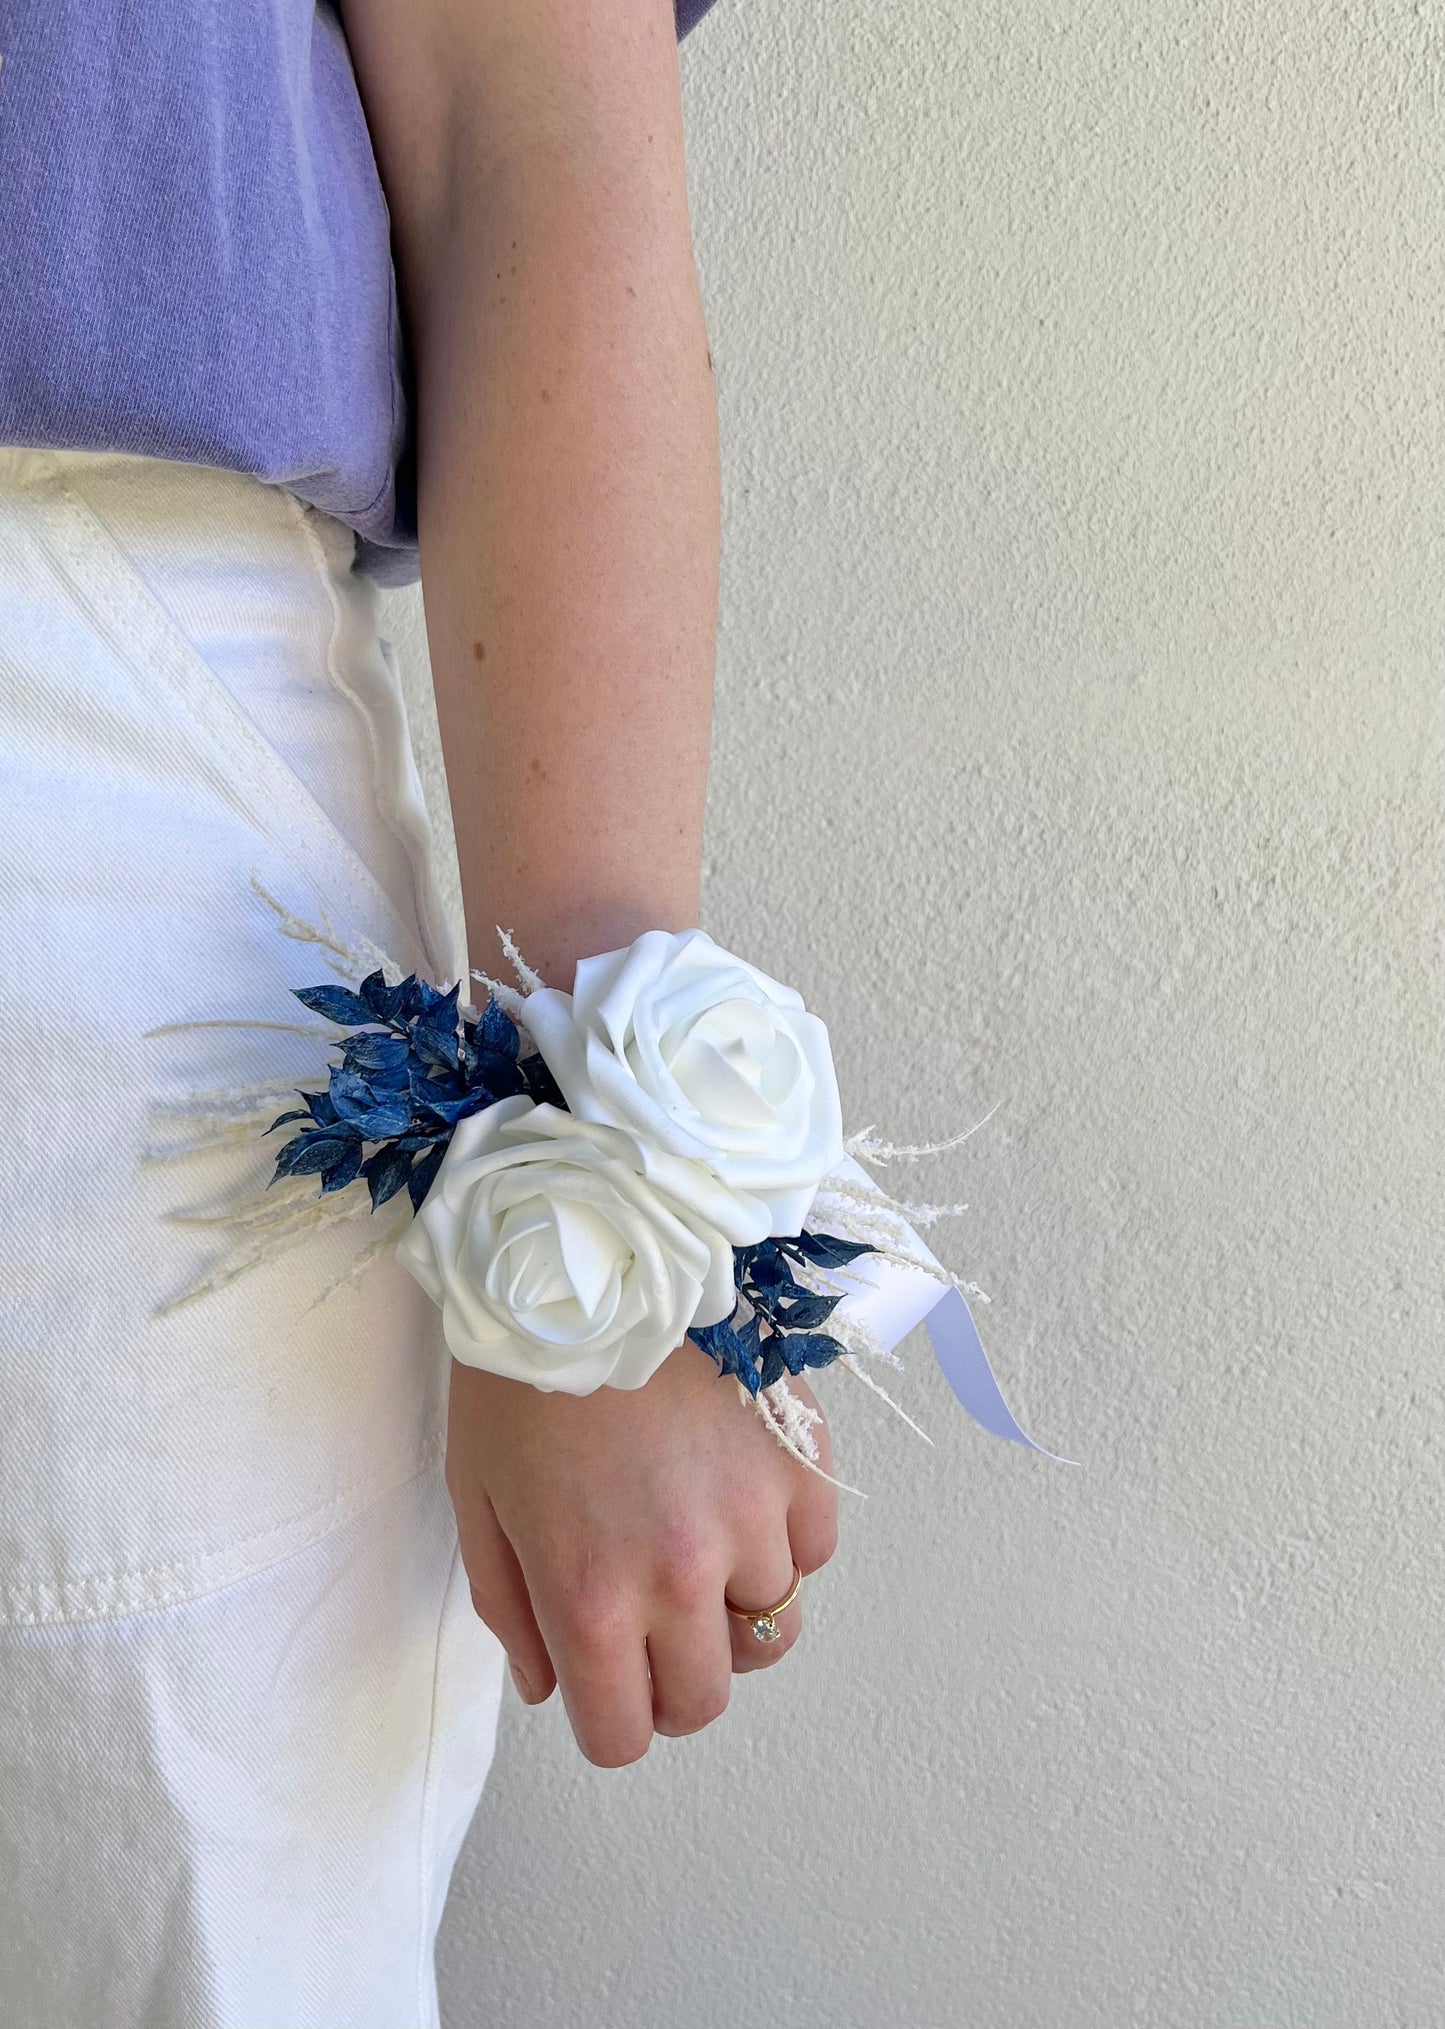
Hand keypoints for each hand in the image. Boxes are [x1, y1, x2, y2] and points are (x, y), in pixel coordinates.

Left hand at [444, 1342, 838, 1765]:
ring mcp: (752, 1520)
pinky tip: (739, 1495)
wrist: (595, 1260)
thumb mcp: (479, 1501)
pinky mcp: (800, 1463)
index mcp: (589, 1597)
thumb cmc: (520, 1377)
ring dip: (733, 1607)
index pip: (624, 1734)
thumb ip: (513, 1611)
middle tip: (648, 1622)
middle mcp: (681, 1576)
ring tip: (696, 1541)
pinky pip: (813, 1551)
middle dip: (671, 1679)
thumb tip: (550, 1688)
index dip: (609, 1718)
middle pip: (705, 1700)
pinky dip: (782, 1543)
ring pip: (771, 1629)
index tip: (602, 1680)